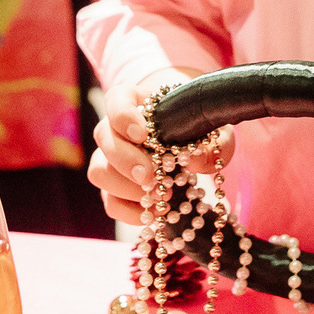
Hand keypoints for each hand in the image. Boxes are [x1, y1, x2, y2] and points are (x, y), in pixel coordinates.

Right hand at [88, 67, 223, 222]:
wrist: (189, 138)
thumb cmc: (198, 125)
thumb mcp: (214, 128)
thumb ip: (211, 143)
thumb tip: (193, 161)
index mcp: (136, 102)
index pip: (116, 100)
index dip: (122, 116)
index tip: (141, 133)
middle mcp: (116, 128)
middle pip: (104, 138)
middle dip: (125, 161)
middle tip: (150, 176)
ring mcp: (111, 159)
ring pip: (99, 171)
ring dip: (125, 188)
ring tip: (159, 195)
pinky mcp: (115, 187)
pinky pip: (110, 201)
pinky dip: (130, 211)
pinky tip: (155, 213)